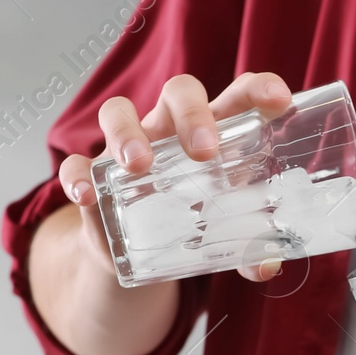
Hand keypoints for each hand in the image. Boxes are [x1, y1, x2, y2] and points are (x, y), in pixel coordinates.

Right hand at [56, 71, 293, 282]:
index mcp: (215, 132)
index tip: (278, 101)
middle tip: (205, 152)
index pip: (238, 95)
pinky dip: (78, 176)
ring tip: (139, 165)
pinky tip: (87, 196)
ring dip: (128, 133)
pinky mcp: (94, 176)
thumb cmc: (194, 220)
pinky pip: (77, 164)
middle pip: (179, 93)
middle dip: (193, 114)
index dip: (258, 89)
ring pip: (119, 111)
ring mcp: (128, 146)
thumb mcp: (226, 235)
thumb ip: (250, 248)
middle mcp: (170, 128)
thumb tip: (267, 265)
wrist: (139, 249)